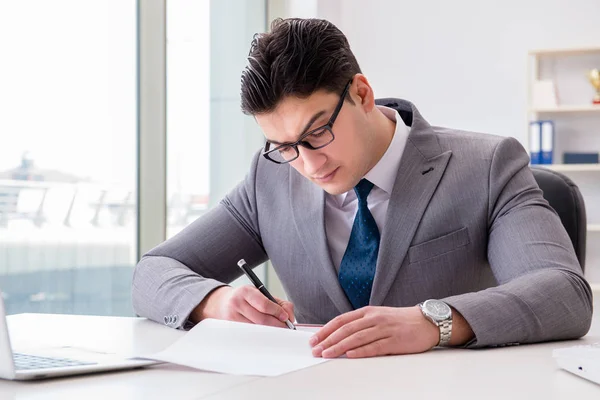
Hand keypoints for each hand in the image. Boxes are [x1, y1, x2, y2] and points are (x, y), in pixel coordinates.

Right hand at [193, 286, 294, 327]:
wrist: (221, 303)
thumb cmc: (245, 298)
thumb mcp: (260, 293)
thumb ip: (277, 303)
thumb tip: (289, 316)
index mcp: (246, 291)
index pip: (264, 304)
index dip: (277, 312)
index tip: (286, 317)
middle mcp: (237, 303)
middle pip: (261, 320)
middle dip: (277, 325)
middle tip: (286, 327)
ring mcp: (232, 317)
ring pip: (256, 329)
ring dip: (270, 331)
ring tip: (277, 330)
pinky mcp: (230, 328)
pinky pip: (250, 335)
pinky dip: (261, 335)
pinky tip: (266, 334)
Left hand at [309, 306, 438, 357]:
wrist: (426, 321)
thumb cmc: (400, 321)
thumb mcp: (378, 317)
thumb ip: (360, 324)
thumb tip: (339, 335)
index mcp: (367, 312)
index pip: (341, 320)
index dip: (326, 330)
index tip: (314, 339)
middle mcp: (374, 319)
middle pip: (346, 329)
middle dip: (328, 340)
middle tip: (316, 350)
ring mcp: (384, 329)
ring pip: (357, 338)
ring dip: (339, 347)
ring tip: (327, 354)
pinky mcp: (395, 341)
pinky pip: (375, 346)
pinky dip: (361, 351)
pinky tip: (350, 355)